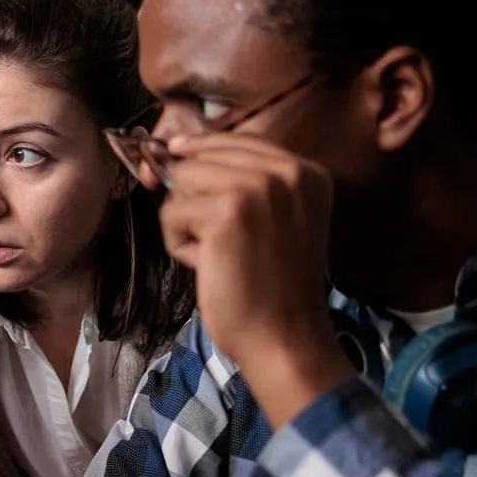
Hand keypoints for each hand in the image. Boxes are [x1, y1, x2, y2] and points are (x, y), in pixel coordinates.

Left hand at [159, 134, 352, 425]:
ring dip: (185, 220)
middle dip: (193, 196)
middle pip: (201, 156)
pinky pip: (170, 213)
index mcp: (305, 171)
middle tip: (218, 240)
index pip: (234, 140)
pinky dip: (178, 244)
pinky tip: (207, 265)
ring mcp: (257, 188)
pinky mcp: (226, 211)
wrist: (284, 336)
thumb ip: (245, 183)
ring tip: (215, 253)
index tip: (175, 151)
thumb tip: (175, 151)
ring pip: (181, 181)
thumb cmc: (271, 287)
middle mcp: (287, 171)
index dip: (199, 150)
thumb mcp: (276, 219)